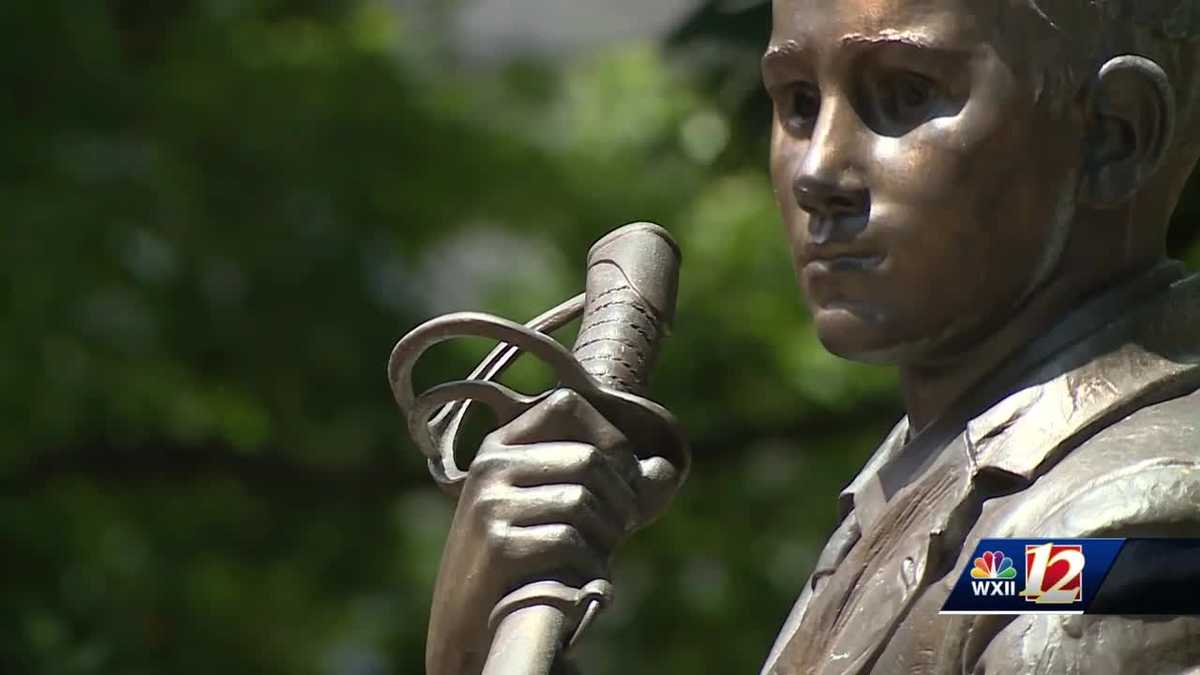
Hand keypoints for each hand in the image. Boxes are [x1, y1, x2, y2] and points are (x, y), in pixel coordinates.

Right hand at [425, 388, 683, 674]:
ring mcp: (489, 504)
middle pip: (588, 458)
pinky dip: (590, 563)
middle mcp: (491, 465)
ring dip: (608, 534)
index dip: (610, 438)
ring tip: (601, 554)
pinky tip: (586, 577)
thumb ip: (593, 478)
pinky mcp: (497, 545)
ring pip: (583, 499)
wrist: (465, 622)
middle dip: (622, 497)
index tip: (624, 477)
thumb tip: (667, 470)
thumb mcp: (542, 505)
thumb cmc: (519, 560)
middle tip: (622, 528)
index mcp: (501, 445)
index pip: (566, 404)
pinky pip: (569, 540)